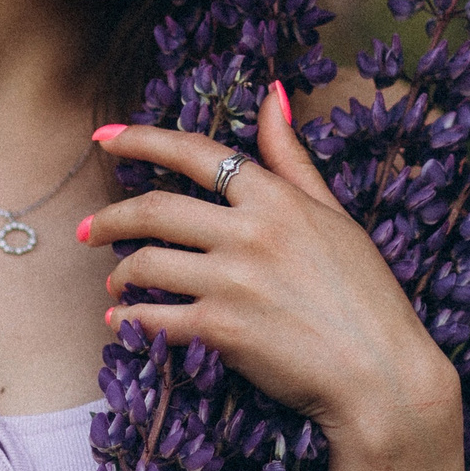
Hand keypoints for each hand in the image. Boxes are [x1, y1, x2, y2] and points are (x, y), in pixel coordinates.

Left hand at [78, 82, 461, 470]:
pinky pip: (152, 318)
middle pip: (155, 209)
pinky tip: (122, 322)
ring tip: (115, 283)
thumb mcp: (336, 216)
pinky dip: (128, 320)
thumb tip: (274, 95)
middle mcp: (249, 232)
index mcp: (276, 198)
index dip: (141, 139)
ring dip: (118, 274)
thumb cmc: (366, 297)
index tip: (104, 137)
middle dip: (109, 217)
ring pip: (146, 263)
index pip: (195, 153)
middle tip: (87, 229)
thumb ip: (293, 158)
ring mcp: (232, 281)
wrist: (382, 375)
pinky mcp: (221, 330)